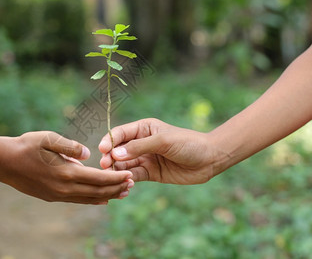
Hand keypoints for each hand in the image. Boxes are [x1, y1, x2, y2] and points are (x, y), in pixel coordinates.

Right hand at [0, 131, 133, 203]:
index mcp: (66, 173)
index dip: (115, 177)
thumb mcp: (49, 139)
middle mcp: (64, 188)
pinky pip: (77, 200)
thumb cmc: (26, 146)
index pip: (98, 178)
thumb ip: (71, 146)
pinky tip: (100, 199)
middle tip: (131, 186)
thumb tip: (89, 154)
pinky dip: (92, 200)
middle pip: (97, 191)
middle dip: (115, 188)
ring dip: (106, 196)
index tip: (130, 175)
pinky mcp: (52, 196)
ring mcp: (58, 194)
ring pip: (88, 198)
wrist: (4, 162)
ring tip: (121, 194)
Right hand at [99, 118, 225, 184]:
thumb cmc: (188, 143)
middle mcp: (141, 142)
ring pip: (124, 164)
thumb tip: (115, 154)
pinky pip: (134, 175)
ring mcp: (145, 158)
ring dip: (117, 170)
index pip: (120, 133)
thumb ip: (139, 147)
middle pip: (118, 150)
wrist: (209, 160)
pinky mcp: (150, 173)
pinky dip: (128, 179)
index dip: (109, 141)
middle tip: (105, 166)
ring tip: (114, 177)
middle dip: (110, 157)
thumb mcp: (163, 141)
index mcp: (143, 128)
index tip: (102, 150)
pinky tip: (126, 184)